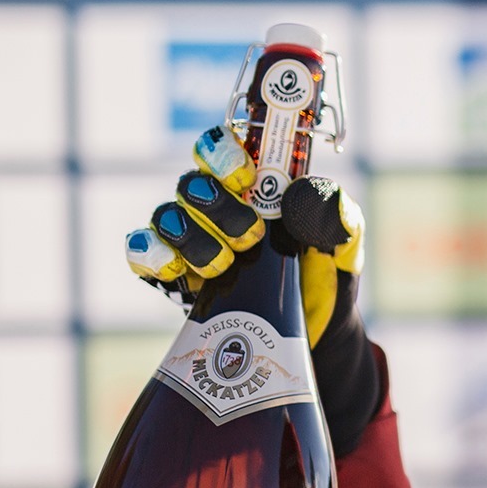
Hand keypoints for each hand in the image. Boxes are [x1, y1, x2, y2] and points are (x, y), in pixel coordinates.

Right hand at [125, 126, 382, 450]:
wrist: (314, 338)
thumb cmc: (324, 281)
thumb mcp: (343, 250)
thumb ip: (341, 219)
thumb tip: (312, 192)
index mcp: (254, 190)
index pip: (220, 149)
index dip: (223, 154)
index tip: (247, 179)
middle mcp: (216, 210)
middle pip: (191, 183)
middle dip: (219, 207)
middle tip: (252, 236)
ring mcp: (192, 242)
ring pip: (167, 217)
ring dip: (194, 239)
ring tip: (225, 265)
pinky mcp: (175, 278)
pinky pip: (143, 253)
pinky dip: (152, 255)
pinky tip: (175, 270)